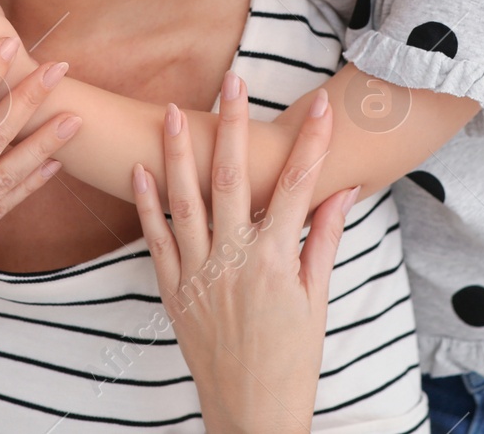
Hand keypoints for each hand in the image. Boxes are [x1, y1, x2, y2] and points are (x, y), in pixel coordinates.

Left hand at [132, 74, 357, 433]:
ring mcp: (199, 274)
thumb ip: (324, 239)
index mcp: (277, 260)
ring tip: (172, 112)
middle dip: (233, 125)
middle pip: (233, 178)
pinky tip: (141, 169)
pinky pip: (155, 239)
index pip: (297, 186)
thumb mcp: (317, 298)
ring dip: (178, 152)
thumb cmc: (293, 358)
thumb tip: (342, 190)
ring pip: (185, 200)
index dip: (310, 142)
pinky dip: (146, 204)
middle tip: (234, 81)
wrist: (253, 411)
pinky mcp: (174, 290)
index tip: (318, 105)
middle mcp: (235, 260)